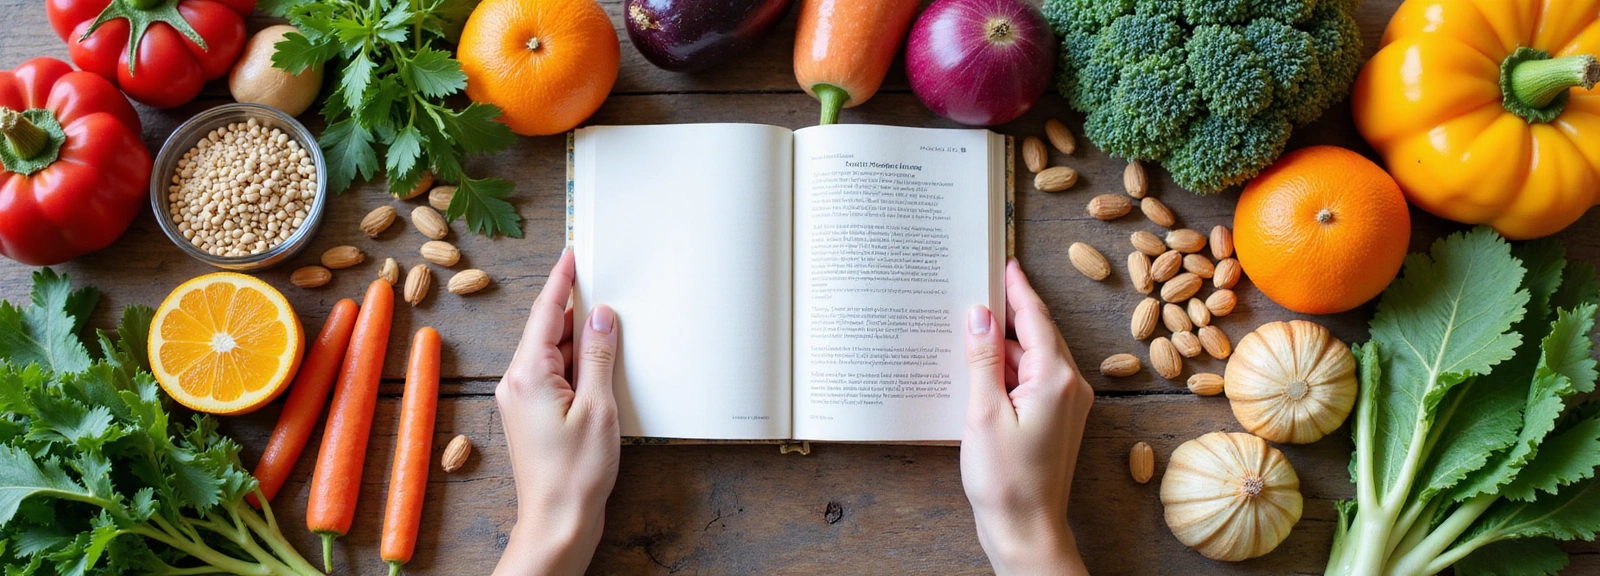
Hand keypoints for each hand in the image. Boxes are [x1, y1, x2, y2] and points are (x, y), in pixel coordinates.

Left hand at [494, 250, 619, 575]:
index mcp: (527, 374)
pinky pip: (553, 375)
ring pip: (551, 353)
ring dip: (578, 339)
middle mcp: (517, 383)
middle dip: (574, 308)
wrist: (558, 522)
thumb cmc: (575, 474)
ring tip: (608, 326)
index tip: (572, 255)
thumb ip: (599, 356)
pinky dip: (575, 364)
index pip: (545, 312)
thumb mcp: (598, 407)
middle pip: (547, 330)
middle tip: (602, 284)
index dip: (561, 281)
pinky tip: (598, 364)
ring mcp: (521, 400)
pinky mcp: (532, 416)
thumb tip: (603, 317)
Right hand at [961, 259, 1092, 575]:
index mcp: (1055, 378)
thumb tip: (979, 314)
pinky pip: (1032, 379)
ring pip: (1032, 356)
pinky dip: (1007, 369)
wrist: (1026, 530)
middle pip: (1035, 333)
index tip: (1003, 264)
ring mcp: (1066, 403)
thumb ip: (982, 359)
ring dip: (1002, 344)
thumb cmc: (1005, 480)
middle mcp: (1069, 385)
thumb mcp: (983, 413)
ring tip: (967, 327)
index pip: (1034, 318)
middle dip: (1006, 310)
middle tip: (977, 286)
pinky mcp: (1057, 418)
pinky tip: (979, 369)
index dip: (1016, 289)